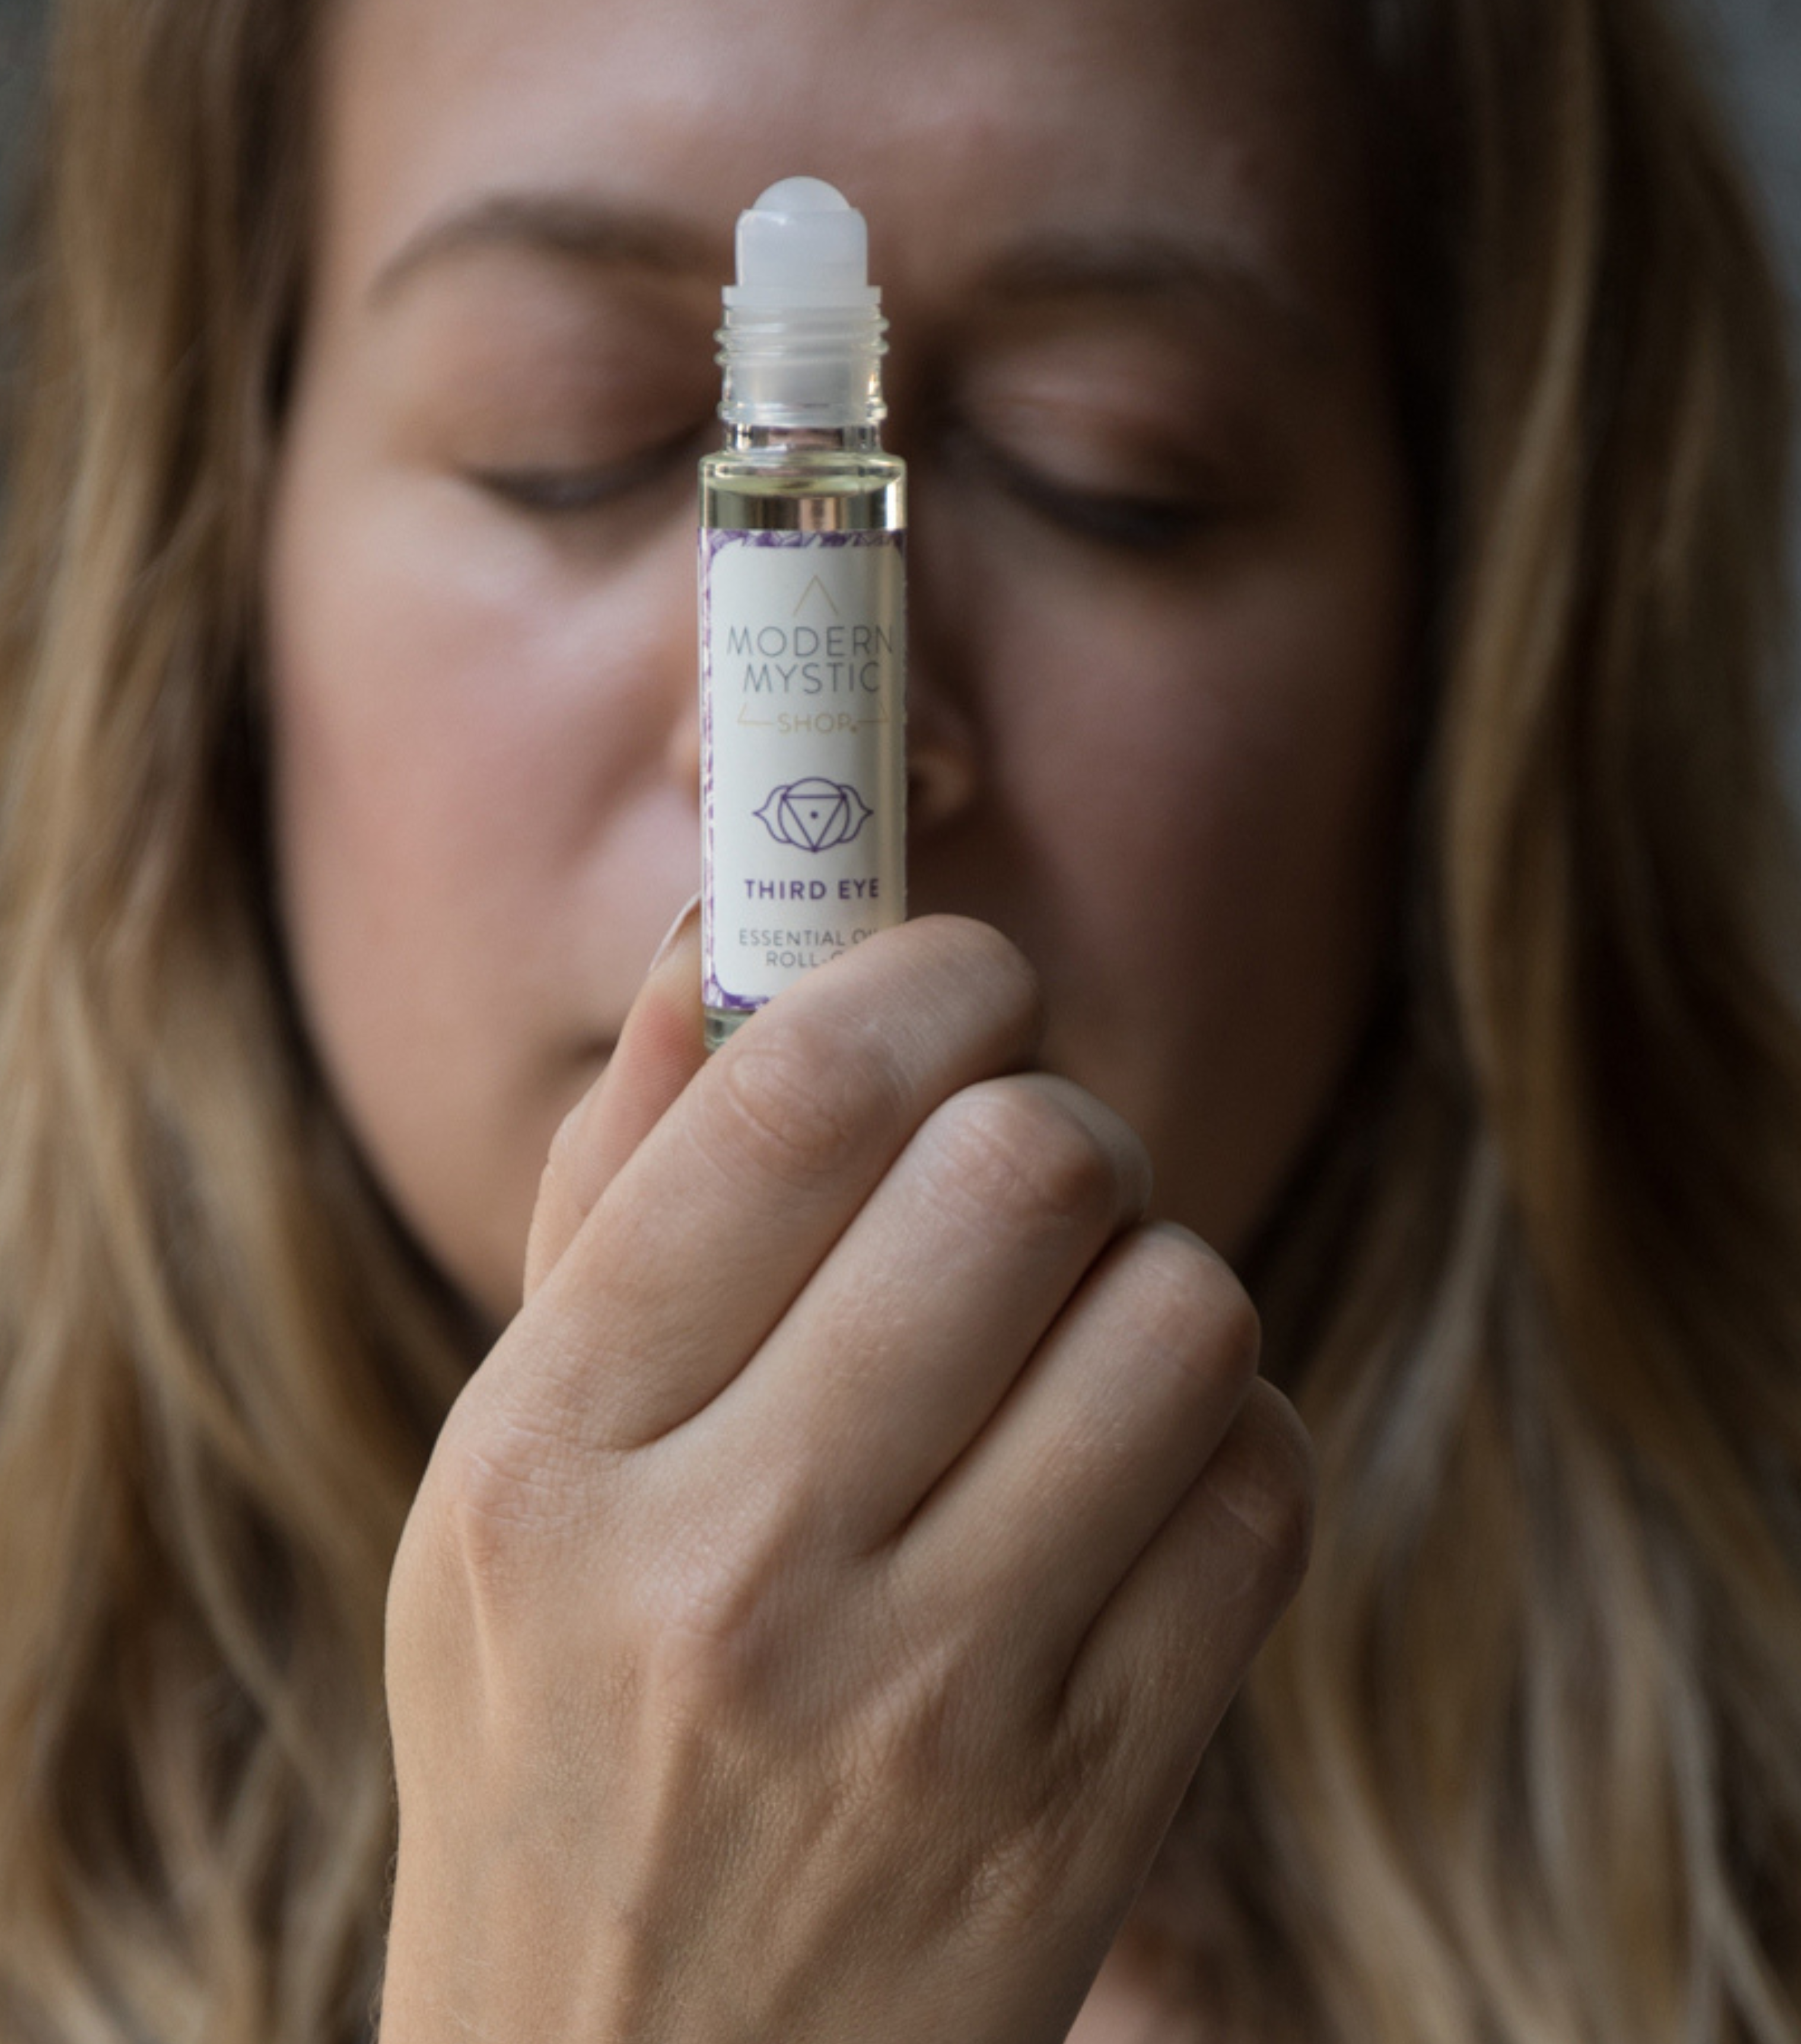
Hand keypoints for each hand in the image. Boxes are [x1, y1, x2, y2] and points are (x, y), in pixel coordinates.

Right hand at [380, 913, 1312, 2043]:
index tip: (965, 980)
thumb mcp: (511, 1474)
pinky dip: (1225, 1440)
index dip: (924, 976)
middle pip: (1028, 1169)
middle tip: (1026, 1171)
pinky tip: (1132, 1483)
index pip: (794, 1102)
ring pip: (1182, 1312)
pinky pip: (1259, 1489)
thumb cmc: (566, 1732)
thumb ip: (616, 1193)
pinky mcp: (1094, 1801)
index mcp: (554, 1457)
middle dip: (1061, 1119)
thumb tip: (729, 940)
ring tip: (1075, 1344)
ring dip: (1155, 1281)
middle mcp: (736, 1572)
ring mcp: (931, 1703)